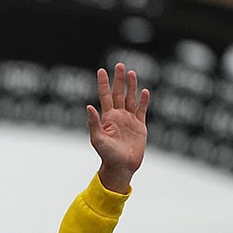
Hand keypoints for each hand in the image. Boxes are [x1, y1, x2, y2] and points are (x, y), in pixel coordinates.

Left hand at [86, 63, 150, 193]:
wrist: (122, 167)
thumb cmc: (107, 155)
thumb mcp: (97, 139)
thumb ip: (94, 123)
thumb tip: (88, 106)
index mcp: (107, 118)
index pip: (105, 96)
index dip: (103, 83)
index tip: (101, 70)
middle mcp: (118, 116)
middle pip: (119, 93)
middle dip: (119, 80)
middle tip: (119, 65)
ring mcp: (130, 120)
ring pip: (131, 99)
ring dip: (132, 86)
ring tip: (131, 73)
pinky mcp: (140, 126)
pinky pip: (142, 110)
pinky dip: (143, 101)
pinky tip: (144, 91)